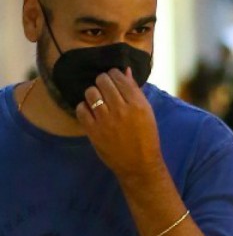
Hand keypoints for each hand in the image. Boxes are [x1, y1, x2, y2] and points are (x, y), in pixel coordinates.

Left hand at [75, 69, 163, 186]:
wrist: (139, 165)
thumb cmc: (146, 138)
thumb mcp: (147, 113)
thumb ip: (135, 91)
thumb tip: (124, 70)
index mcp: (137, 104)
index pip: (119, 77)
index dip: (114, 74)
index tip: (114, 79)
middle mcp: (121, 109)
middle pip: (103, 81)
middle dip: (103, 81)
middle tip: (104, 88)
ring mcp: (105, 120)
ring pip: (91, 92)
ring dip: (93, 93)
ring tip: (97, 100)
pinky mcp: (93, 130)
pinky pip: (81, 109)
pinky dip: (84, 107)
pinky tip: (91, 112)